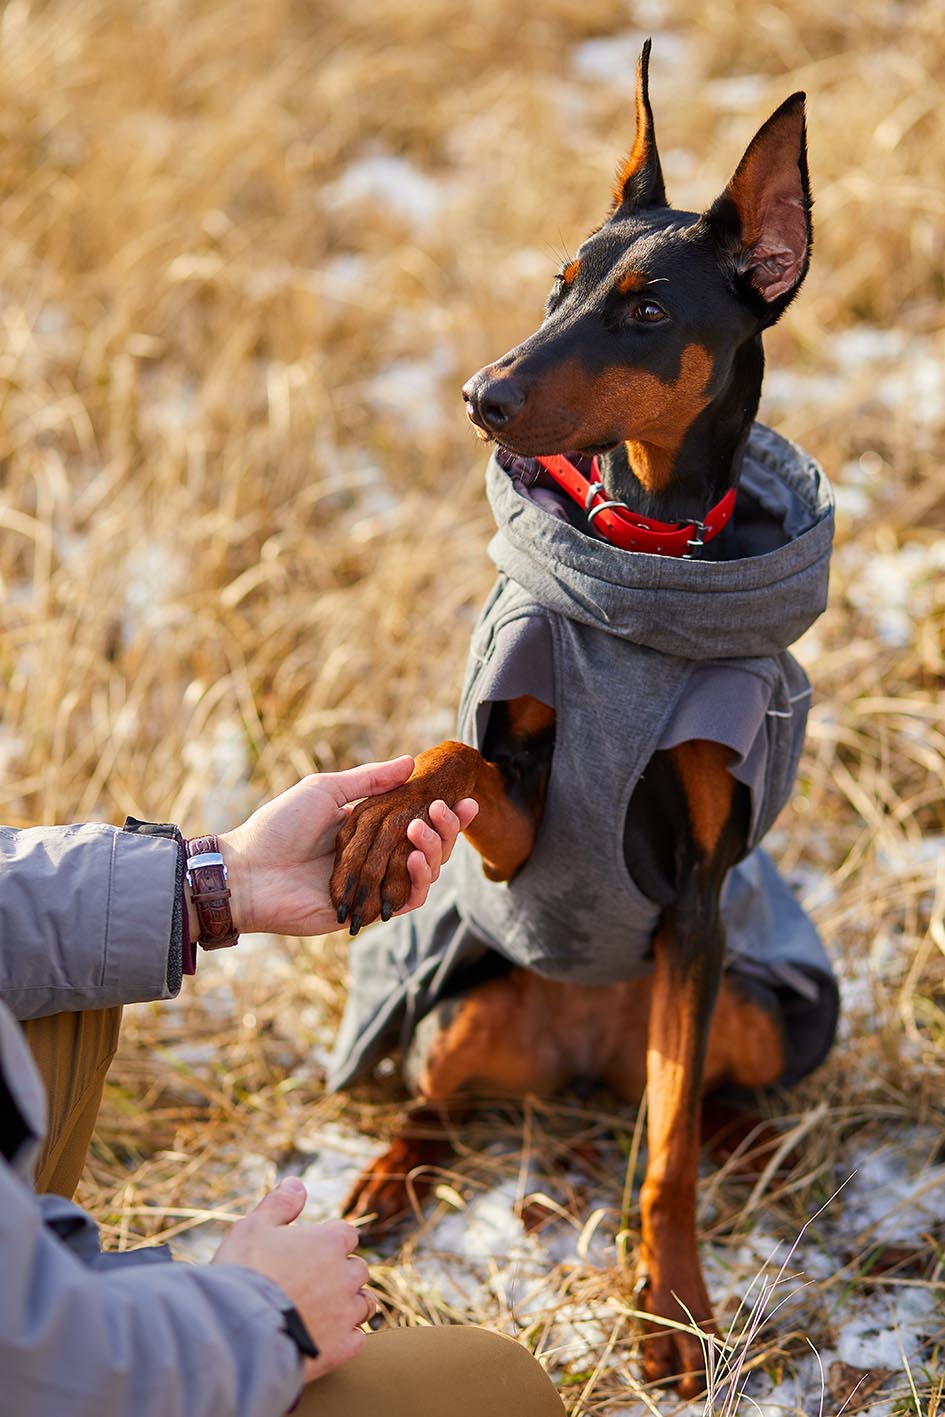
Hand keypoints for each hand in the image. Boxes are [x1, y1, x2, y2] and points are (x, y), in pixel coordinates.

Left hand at [207, 758, 476, 936]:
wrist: (250, 871)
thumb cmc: (279, 826)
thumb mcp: (326, 790)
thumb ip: (369, 779)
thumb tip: (410, 761)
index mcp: (370, 830)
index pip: (418, 821)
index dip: (444, 814)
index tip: (464, 799)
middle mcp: (377, 858)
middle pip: (429, 847)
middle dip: (446, 829)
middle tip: (446, 808)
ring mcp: (375, 886)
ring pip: (426, 873)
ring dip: (435, 850)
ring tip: (422, 829)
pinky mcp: (370, 911)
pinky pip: (409, 900)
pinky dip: (420, 881)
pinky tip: (416, 860)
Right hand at [212, 1177, 372, 1382]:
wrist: (237, 1330)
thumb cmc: (243, 1274)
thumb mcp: (253, 1227)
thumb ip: (279, 1204)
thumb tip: (297, 1183)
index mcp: (329, 1242)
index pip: (346, 1234)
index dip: (330, 1241)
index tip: (313, 1250)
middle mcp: (345, 1275)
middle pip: (358, 1269)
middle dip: (342, 1272)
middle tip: (316, 1281)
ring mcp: (345, 1314)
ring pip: (364, 1304)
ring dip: (351, 1303)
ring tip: (329, 1309)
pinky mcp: (340, 1348)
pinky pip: (358, 1340)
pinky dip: (348, 1338)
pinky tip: (330, 1338)